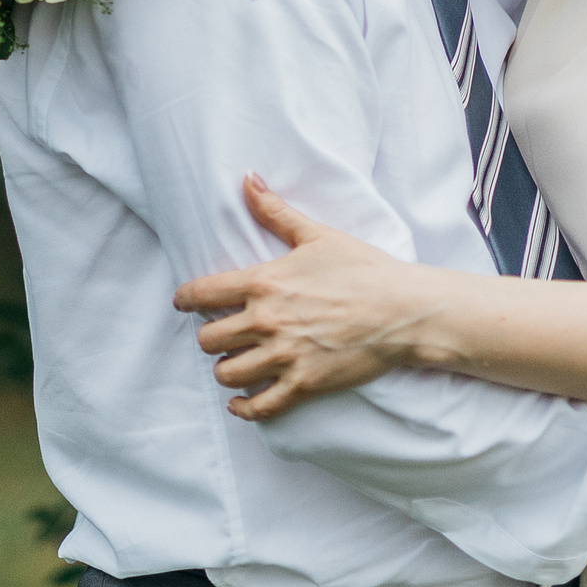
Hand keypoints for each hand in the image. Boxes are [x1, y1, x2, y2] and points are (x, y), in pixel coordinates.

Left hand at [170, 175, 435, 421]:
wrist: (403, 310)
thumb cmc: (363, 269)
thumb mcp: (317, 235)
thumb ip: (275, 211)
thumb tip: (248, 179)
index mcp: (263, 282)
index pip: (201, 294)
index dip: (186, 300)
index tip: (183, 304)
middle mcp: (266, 321)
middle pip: (208, 339)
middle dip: (210, 336)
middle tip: (221, 333)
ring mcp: (284, 356)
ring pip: (227, 373)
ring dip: (226, 369)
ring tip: (235, 362)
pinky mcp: (304, 384)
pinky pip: (259, 407)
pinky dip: (244, 407)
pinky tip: (241, 402)